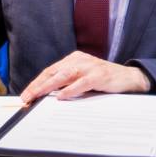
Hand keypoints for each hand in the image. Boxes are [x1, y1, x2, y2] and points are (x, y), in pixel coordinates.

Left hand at [19, 51, 151, 103]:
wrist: (129, 78)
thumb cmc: (104, 80)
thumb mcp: (83, 78)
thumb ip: (68, 83)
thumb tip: (47, 97)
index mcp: (74, 59)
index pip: (50, 71)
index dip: (37, 83)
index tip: (26, 95)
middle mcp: (80, 60)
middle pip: (54, 72)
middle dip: (38, 85)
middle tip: (27, 97)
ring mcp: (90, 66)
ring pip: (64, 75)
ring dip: (49, 87)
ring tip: (38, 96)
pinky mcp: (100, 75)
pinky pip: (82, 82)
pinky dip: (70, 89)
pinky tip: (61, 96)